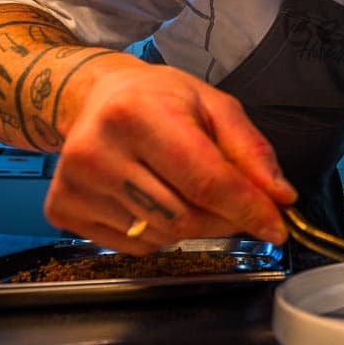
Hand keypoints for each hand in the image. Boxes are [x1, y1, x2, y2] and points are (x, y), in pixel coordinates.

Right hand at [44, 54, 296, 253]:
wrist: (93, 98)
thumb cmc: (159, 99)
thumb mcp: (214, 105)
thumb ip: (251, 150)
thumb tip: (280, 197)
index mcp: (137, 113)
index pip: (204, 179)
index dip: (248, 208)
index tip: (277, 226)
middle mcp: (98, 150)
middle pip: (185, 216)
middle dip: (224, 219)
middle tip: (236, 204)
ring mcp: (75, 184)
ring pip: (162, 235)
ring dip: (192, 224)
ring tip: (182, 187)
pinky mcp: (62, 209)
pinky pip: (134, 246)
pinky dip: (159, 232)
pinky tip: (151, 197)